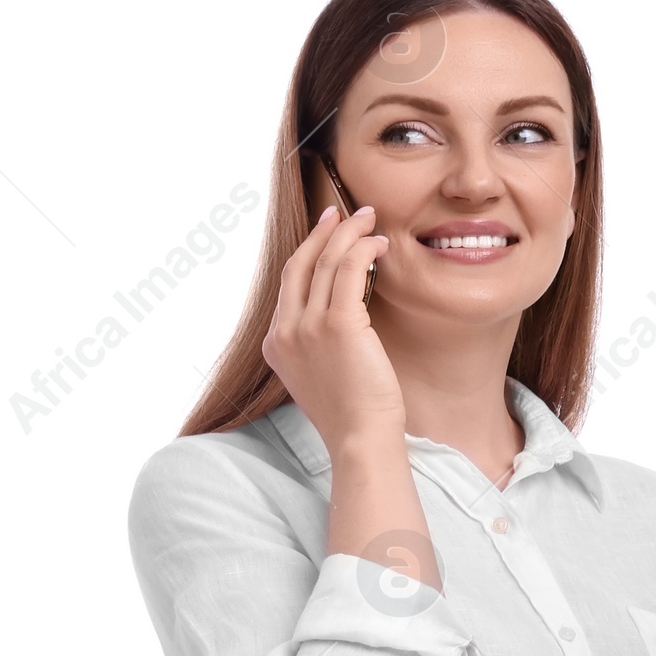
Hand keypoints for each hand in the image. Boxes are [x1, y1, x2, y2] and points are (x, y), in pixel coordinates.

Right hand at [262, 205, 404, 455]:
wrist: (361, 441)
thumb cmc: (352, 416)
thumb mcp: (320, 377)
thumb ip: (316, 345)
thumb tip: (340, 315)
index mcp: (276, 345)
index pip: (289, 285)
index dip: (308, 253)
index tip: (327, 234)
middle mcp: (285, 333)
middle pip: (300, 264)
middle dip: (322, 232)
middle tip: (343, 213)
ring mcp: (307, 328)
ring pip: (325, 261)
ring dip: (348, 233)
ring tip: (369, 220)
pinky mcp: (337, 325)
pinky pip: (348, 270)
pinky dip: (364, 249)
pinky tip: (379, 243)